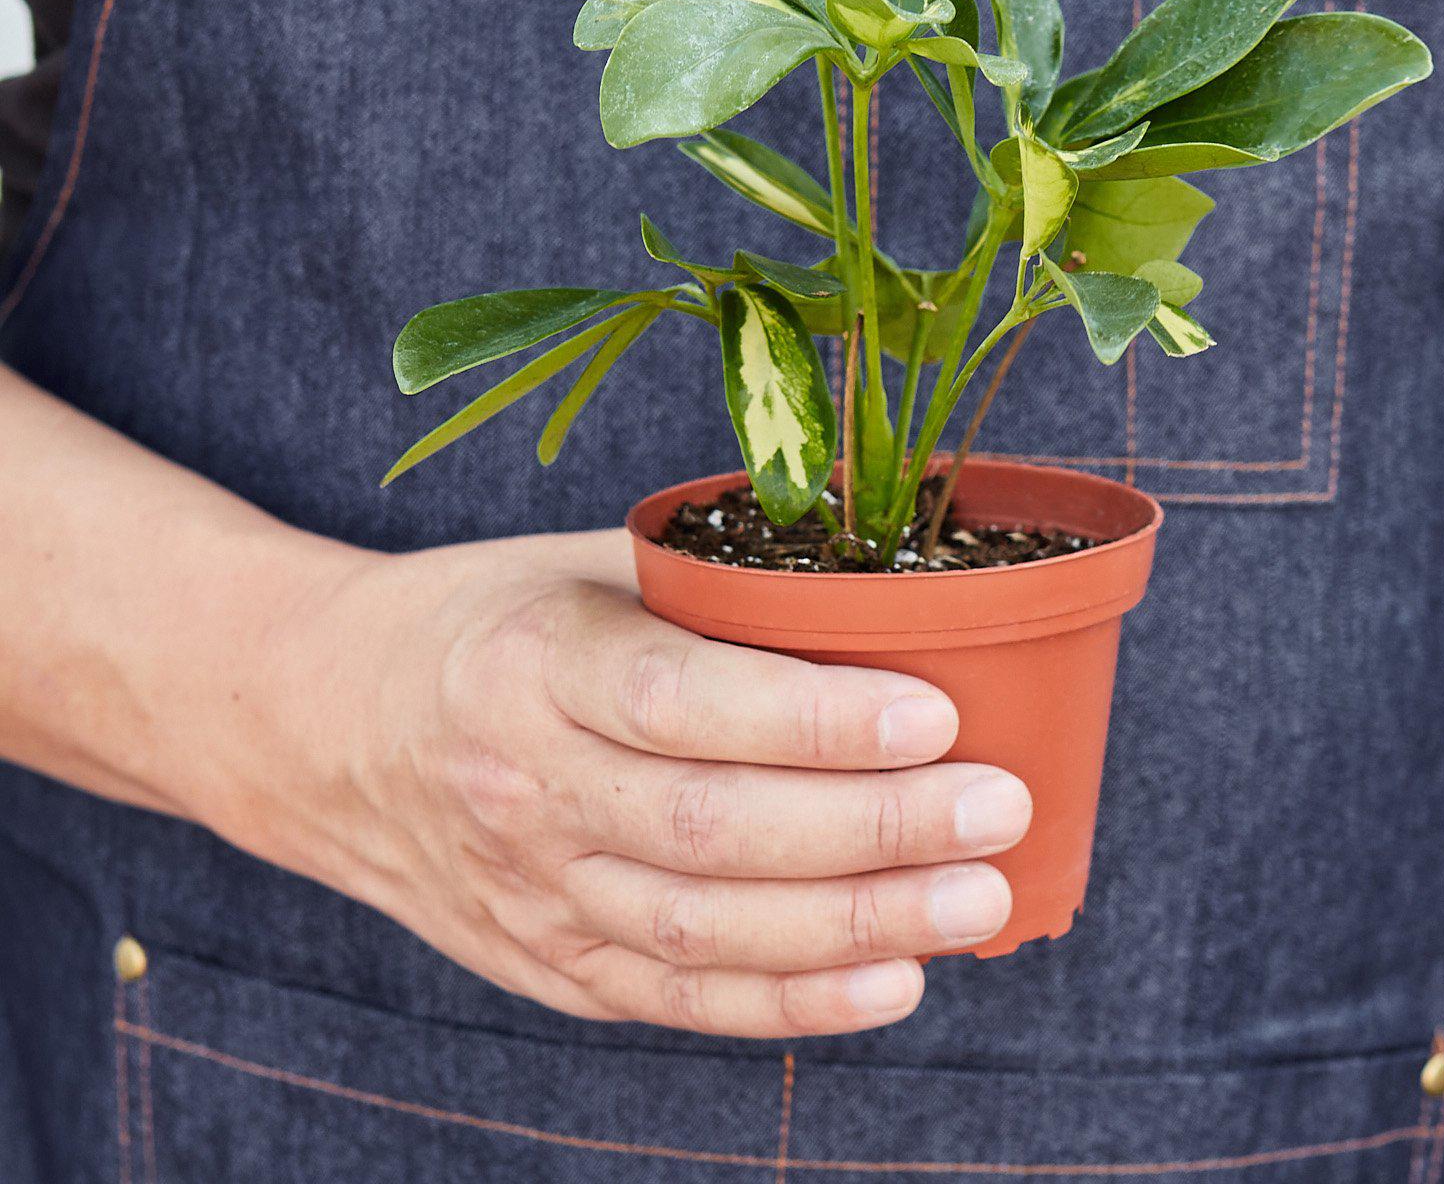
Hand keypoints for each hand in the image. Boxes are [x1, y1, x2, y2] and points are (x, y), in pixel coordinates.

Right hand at [228, 527, 1031, 1039]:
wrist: (320, 723)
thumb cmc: (488, 618)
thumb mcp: (585, 565)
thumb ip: (716, 583)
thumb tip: (897, 575)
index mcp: (532, 659)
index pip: (681, 701)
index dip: (813, 718)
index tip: (935, 711)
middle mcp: (522, 784)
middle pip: (709, 829)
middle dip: (871, 828)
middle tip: (997, 807)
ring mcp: (527, 890)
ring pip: (704, 931)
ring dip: (857, 925)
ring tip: (978, 898)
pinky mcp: (543, 961)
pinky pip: (677, 999)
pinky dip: (792, 1002)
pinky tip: (893, 979)